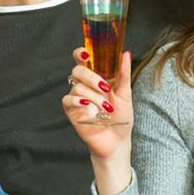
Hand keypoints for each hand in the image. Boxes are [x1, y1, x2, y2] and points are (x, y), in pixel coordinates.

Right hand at [64, 48, 133, 189]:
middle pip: (77, 70)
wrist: (118, 141)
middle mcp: (84, 85)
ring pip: (77, 87)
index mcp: (96, 77)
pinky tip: (88, 106)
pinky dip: (78, 101)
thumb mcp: (126, 94)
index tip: (86, 54)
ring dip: (94, 96)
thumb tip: (125, 53)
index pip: (83, 60)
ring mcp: (77, 98)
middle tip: (105, 87)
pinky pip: (68, 100)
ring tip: (106, 109)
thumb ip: (123, 73)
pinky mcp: (72, 111)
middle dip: (91, 77)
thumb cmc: (122, 117)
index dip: (80, 53)